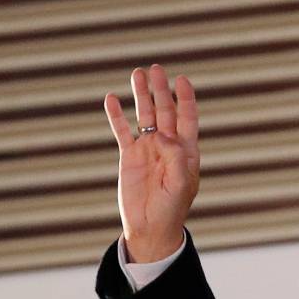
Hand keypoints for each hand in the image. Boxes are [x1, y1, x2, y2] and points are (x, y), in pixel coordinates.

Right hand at [104, 64, 199, 262]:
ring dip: (141, 95)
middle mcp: (167, 145)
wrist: (150, 228)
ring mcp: (147, 149)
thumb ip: (175, 158)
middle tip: (155, 69)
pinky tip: (112, 99)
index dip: (185, 97)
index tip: (181, 79)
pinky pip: (122, 131)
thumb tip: (164, 134)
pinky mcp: (129, 156)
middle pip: (165, 110)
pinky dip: (117, 115)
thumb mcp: (179, 185)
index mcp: (185, 150)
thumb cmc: (171, 209)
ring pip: (144, 116)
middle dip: (161, 90)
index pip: (187, 117)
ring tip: (137, 74)